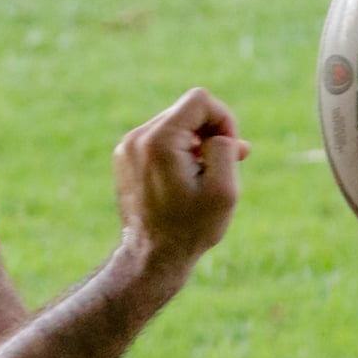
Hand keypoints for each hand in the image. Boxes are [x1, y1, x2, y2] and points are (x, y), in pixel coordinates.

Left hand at [113, 87, 249, 269]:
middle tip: (230, 163)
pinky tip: (189, 179)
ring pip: (174, 125)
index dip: (225, 119)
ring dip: (196, 144)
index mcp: (160, 141)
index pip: (200, 100)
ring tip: (209, 174)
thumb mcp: (224, 191)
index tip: (232, 149)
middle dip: (211, 133)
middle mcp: (137, 137)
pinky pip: (160, 140)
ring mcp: (127, 147)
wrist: (152, 257)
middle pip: (186, 111)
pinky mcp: (125, 158)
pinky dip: (179, 153)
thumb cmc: (191, 228)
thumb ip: (226, 149)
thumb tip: (219, 133)